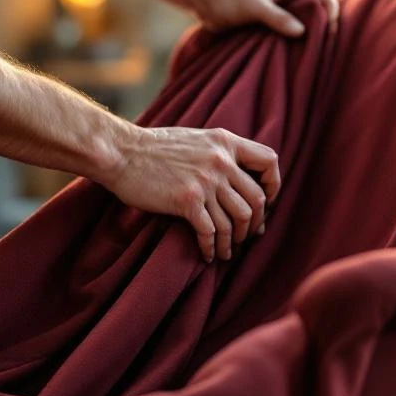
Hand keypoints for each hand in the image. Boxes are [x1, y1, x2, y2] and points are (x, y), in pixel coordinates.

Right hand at [100, 125, 280, 261]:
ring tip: (226, 252)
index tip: (267, 201)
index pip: (269, 160)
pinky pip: (211, 232)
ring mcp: (205, 181)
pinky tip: (207, 255)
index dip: (274, 184)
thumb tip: (238, 180)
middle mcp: (221, 161)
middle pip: (257, 199)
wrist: (120, 153)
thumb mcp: (195, 139)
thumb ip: (218, 153)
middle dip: (255, 223)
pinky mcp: (187, 200)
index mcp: (225, 142)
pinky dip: (212, 248)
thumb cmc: (153, 149)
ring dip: (234, 241)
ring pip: (238, 220)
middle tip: (247, 236)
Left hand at [198, 0, 339, 36]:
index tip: (330, 21)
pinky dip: (305, 31)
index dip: (330, 0)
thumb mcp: (254, 9)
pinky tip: (306, 45)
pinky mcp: (276, 15)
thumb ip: (277, 18)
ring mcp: (282, 2)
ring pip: (310, 10)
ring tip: (323, 42)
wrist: (207, 3)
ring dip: (319, 23)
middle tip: (330, 35)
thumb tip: (301, 32)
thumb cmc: (228, 1)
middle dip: (329, 12)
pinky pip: (298, 21)